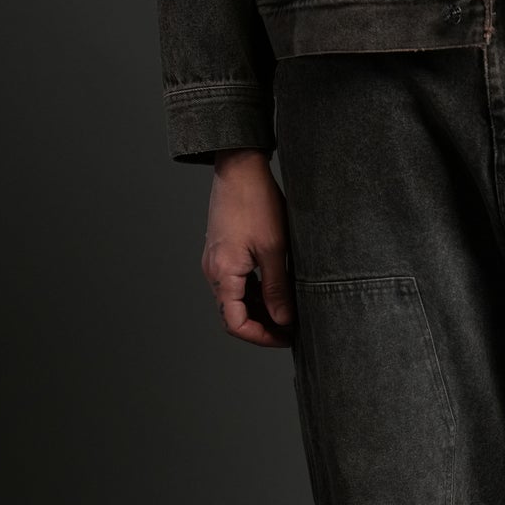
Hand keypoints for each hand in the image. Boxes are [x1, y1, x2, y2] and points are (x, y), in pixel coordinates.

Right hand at [202, 149, 294, 345]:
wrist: (239, 168)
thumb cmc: (257, 203)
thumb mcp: (275, 250)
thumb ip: (278, 289)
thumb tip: (283, 321)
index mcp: (223, 273)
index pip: (235, 323)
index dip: (261, 337)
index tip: (286, 336)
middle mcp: (213, 271)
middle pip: (233, 315)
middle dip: (262, 327)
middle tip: (291, 329)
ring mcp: (216, 262)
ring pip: (235, 300)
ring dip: (259, 311)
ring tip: (288, 311)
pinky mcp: (222, 254)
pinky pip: (236, 284)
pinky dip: (255, 294)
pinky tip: (277, 291)